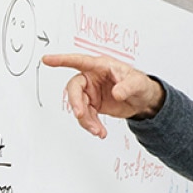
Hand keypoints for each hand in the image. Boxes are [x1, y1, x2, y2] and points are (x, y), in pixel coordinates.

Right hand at [42, 53, 164, 139]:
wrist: (145, 101)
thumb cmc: (141, 84)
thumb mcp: (138, 83)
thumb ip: (127, 87)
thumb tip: (117, 93)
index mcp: (100, 66)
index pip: (79, 61)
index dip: (62, 60)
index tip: (47, 60)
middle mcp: (92, 78)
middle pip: (75, 88)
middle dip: (75, 102)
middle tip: (81, 115)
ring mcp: (91, 92)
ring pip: (79, 105)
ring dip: (85, 119)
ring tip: (98, 131)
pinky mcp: (93, 104)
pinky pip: (86, 115)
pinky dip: (91, 125)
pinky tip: (100, 132)